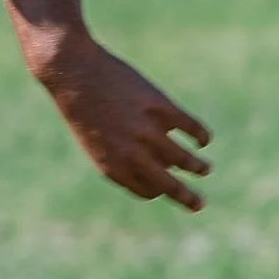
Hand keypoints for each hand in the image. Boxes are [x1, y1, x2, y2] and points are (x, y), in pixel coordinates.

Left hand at [30, 29, 212, 210]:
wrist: (74, 73)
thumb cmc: (83, 108)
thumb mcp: (95, 140)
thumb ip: (122, 156)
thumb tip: (160, 165)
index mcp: (111, 166)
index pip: (146, 191)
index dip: (158, 190)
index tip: (164, 187)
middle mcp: (131, 154)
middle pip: (168, 185)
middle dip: (187, 198)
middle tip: (199, 205)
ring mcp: (148, 131)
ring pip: (184, 159)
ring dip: (198, 167)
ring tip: (205, 169)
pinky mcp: (162, 108)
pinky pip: (192, 128)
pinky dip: (201, 136)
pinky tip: (204, 140)